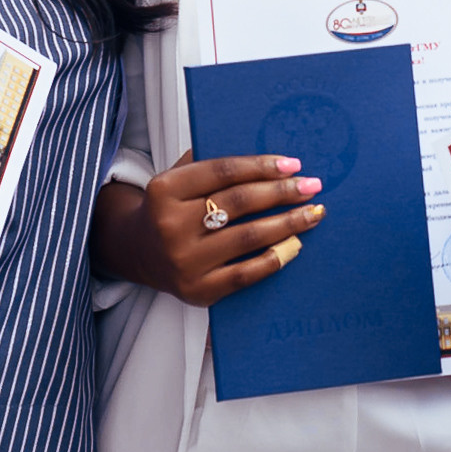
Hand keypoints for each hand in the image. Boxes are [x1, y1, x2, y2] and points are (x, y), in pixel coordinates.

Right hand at [89, 149, 326, 306]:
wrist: (138, 252)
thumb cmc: (169, 209)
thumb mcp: (176, 178)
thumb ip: (211, 166)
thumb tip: (270, 161)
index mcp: (165, 190)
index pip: (223, 171)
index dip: (262, 166)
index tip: (293, 164)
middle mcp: (171, 225)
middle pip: (239, 202)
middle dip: (282, 192)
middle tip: (312, 186)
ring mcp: (184, 261)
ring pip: (248, 237)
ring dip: (288, 223)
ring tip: (313, 213)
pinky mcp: (197, 290)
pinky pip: (246, 273)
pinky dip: (275, 257)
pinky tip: (295, 244)